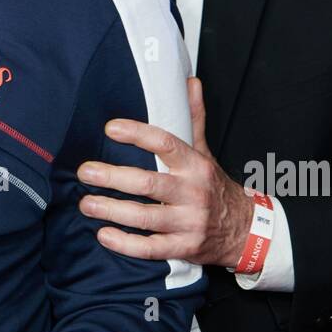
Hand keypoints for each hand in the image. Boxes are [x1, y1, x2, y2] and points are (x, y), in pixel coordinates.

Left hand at [74, 77, 255, 268]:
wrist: (246, 231)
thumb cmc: (215, 187)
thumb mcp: (206, 152)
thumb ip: (193, 119)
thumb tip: (189, 82)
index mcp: (196, 165)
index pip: (166, 144)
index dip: (138, 134)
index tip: (111, 128)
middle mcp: (193, 193)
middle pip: (149, 183)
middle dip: (113, 177)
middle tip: (85, 171)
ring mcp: (189, 222)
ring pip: (146, 216)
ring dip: (112, 210)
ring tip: (86, 203)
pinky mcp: (184, 247)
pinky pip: (151, 248)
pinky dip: (126, 244)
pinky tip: (104, 234)